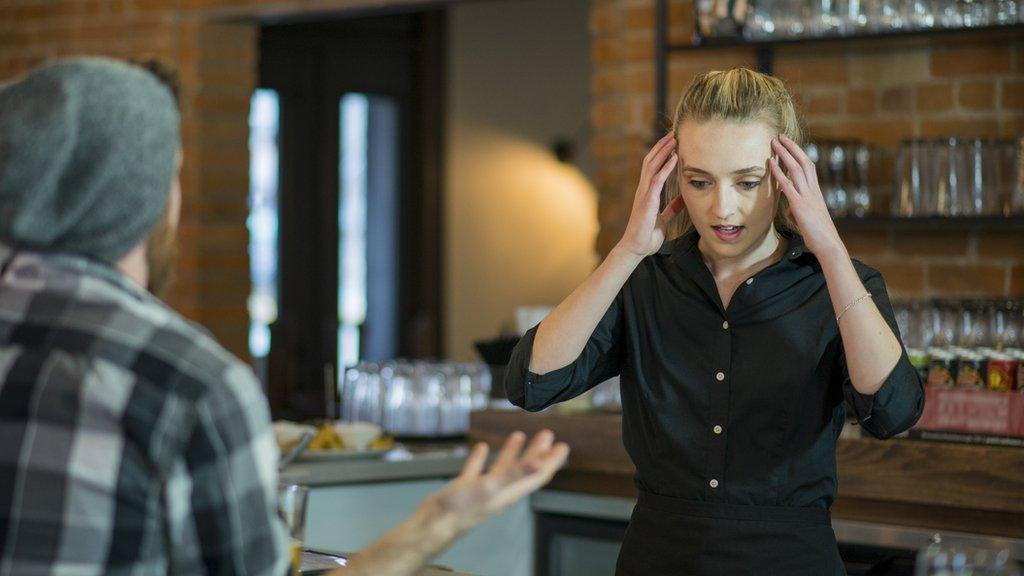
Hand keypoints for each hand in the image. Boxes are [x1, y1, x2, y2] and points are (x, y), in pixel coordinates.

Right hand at [420, 430, 568, 535]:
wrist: (433, 525)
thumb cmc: (461, 510)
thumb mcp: (490, 486)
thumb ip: (515, 474)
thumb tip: (539, 462)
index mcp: (510, 491)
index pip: (538, 474)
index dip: (552, 461)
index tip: (563, 446)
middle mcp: (500, 490)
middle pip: (525, 469)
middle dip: (537, 452)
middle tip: (546, 435)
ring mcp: (483, 489)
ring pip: (503, 468)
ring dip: (513, 452)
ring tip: (519, 435)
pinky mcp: (466, 487)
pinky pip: (477, 469)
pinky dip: (481, 458)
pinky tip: (481, 447)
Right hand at [616, 133, 685, 257]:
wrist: (636, 248)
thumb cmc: (647, 234)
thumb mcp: (664, 218)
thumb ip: (672, 207)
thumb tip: (684, 198)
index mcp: (647, 192)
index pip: (653, 166)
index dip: (662, 153)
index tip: (673, 142)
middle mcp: (643, 189)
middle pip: (651, 160)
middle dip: (662, 146)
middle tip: (674, 133)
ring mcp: (643, 194)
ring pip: (652, 165)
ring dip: (664, 151)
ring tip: (675, 139)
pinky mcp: (647, 201)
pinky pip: (657, 180)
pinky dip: (666, 167)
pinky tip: (674, 158)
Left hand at [768, 134, 845, 256]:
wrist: (828, 244)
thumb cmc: (818, 234)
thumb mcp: (806, 218)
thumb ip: (797, 210)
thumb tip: (789, 208)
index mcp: (816, 192)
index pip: (809, 167)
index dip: (800, 154)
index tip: (790, 144)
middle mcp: (813, 190)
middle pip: (804, 162)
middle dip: (792, 147)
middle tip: (780, 136)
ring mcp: (807, 196)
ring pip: (796, 169)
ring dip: (784, 154)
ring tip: (774, 142)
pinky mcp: (800, 205)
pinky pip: (788, 185)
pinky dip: (779, 172)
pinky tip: (771, 163)